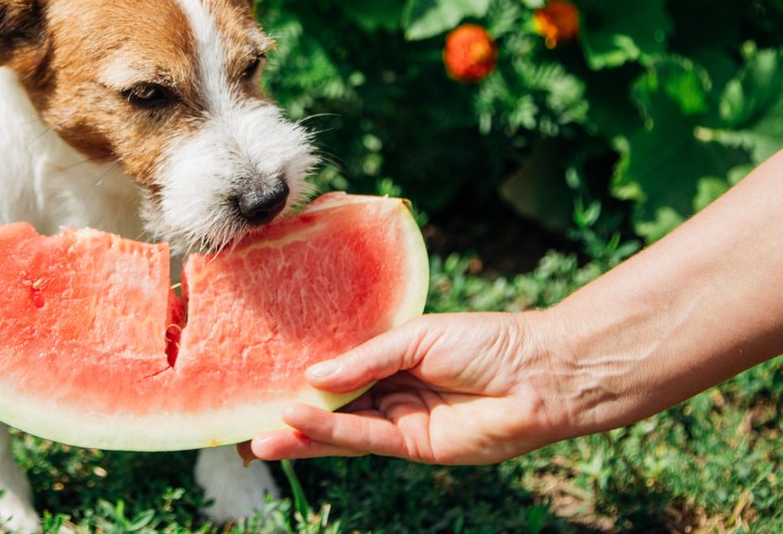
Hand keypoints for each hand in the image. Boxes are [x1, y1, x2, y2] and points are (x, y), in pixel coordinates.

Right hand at [247, 311, 575, 463]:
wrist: (540, 374)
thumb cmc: (486, 343)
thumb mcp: (416, 336)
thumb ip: (364, 360)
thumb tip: (312, 378)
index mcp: (391, 357)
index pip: (337, 371)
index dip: (300, 377)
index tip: (259, 378)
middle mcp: (390, 390)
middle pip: (331, 406)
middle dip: (288, 415)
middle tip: (242, 423)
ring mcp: (401, 420)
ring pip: (340, 430)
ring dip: (299, 434)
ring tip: (257, 437)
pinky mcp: (414, 446)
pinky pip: (363, 439)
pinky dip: (329, 434)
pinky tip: (296, 424)